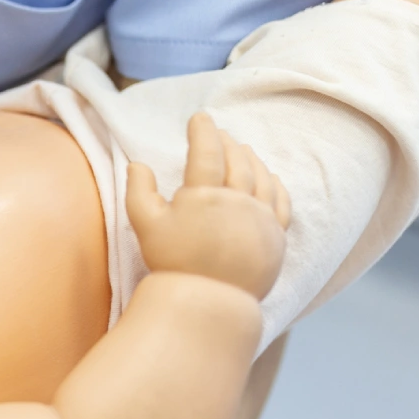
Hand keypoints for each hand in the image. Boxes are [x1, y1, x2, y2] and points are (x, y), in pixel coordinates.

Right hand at [127, 112, 290, 299]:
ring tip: (242, 149)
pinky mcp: (276, 235)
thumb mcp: (145, 225)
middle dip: (227, 142)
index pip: (207, 150)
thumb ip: (139, 191)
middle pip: (237, 159)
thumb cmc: (173, 262)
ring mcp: (261, 217)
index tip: (200, 118)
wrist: (210, 300)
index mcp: (205, 194)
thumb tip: (138, 164)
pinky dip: (275, 182)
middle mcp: (238, 200)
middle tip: (219, 133)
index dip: (203, 130)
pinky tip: (270, 176)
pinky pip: (280, 200)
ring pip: (261, 176)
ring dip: (250, 158)